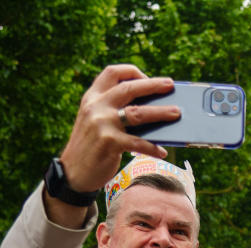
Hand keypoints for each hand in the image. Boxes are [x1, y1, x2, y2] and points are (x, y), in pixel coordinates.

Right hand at [46, 65, 179, 226]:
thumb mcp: (95, 120)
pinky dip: (153, 147)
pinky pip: (138, 143)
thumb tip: (151, 108)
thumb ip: (114, 109)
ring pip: (138, 113)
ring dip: (161, 112)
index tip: (148, 77)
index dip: (132, 72)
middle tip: (170, 85)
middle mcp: (96, 106)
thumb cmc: (92, 145)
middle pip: (129, 89)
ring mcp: (102, 124)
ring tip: (177, 113)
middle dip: (153, 85)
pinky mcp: (109, 143)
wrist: (73, 172)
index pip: (112, 72)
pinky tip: (163, 152)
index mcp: (92, 97)